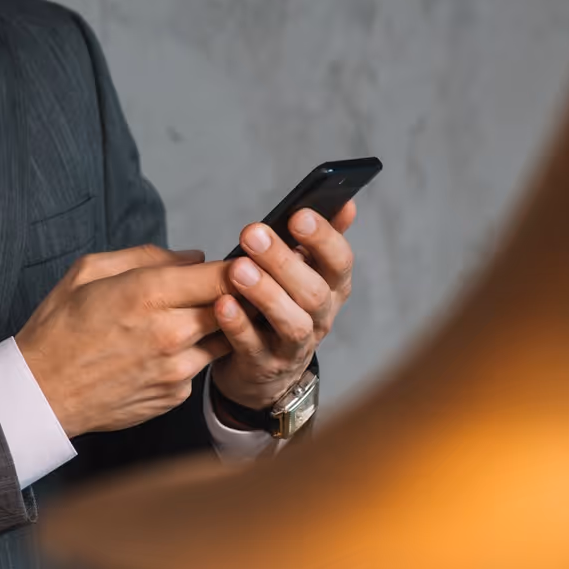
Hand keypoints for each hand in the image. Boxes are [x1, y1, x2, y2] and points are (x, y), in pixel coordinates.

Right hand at [15, 244, 232, 436]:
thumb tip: (192, 258)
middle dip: (233, 295)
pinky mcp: (175, 395)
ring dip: (213, 326)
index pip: (221, 275)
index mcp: (146, 294)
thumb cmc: (59, 328)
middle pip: (233, 308)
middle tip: (222, 288)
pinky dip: (190, 355)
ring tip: (183, 319)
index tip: (237, 264)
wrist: (42, 392)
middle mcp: (169, 333)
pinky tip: (159, 351)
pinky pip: (198, 366)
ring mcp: (176, 369)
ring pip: (222, 338)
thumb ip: (146, 256)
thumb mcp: (88, 271)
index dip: (237, 268)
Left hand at [210, 200, 357, 412]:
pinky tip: (221, 303)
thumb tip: (347, 202)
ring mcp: (294, 346)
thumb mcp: (305, 271)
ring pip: (291, 323)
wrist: (265, 366)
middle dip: (283, 261)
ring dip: (264, 294)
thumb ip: (321, 238)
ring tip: (238, 268)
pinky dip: (238, 326)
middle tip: (251, 232)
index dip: (323, 239)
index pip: (340, 263)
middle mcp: (320, 318)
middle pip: (313, 292)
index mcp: (331, 288)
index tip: (298, 214)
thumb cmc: (282, 302)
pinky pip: (252, 347)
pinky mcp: (264, 366)